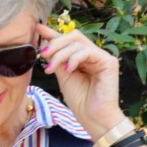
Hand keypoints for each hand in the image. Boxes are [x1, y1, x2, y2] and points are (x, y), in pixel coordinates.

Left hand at [36, 23, 126, 138]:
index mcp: (82, 58)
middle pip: (73, 36)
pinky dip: (74, 58)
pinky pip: (88, 51)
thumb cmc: (80, 101)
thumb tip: (45, 45)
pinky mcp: (109, 62)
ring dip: (61, 53)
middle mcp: (93, 55)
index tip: (37, 28)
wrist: (93, 118)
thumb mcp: (63, 77)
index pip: (68, 41)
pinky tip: (68, 69)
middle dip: (55, 43)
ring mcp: (102, 57)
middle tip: (43, 54)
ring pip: (78, 43)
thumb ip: (57, 60)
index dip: (53, 34)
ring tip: (51, 68)